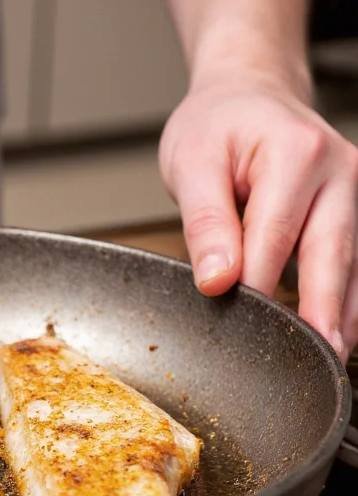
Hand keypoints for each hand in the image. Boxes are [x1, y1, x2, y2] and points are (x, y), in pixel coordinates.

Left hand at [160, 74, 357, 360]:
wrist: (246, 95)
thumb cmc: (217, 126)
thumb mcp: (192, 163)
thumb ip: (205, 222)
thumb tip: (218, 280)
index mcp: (296, 154)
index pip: (275, 236)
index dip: (257, 285)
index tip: (242, 319)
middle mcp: (339, 171)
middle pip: (332, 254)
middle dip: (323, 311)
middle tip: (318, 361)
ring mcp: (352, 190)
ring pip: (350, 262)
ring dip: (340, 312)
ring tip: (331, 361)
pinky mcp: (351, 207)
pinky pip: (350, 258)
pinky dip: (343, 295)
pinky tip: (334, 330)